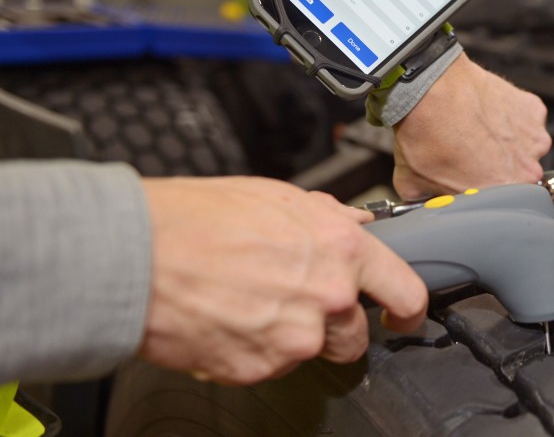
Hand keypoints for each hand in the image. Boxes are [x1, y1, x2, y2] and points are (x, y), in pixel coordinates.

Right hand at [139, 176, 426, 384]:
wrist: (135, 254)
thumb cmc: (197, 218)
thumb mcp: (275, 196)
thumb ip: (327, 216)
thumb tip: (356, 222)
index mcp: (340, 249)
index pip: (405, 290)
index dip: (408, 307)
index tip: (403, 314)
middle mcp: (327, 297)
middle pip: (357, 335)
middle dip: (337, 326)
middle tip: (299, 305)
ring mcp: (295, 339)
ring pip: (314, 353)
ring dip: (296, 339)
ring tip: (254, 306)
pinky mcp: (260, 368)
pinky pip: (273, 367)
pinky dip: (256, 351)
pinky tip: (231, 320)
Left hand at [391, 52, 551, 199]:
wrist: (430, 86)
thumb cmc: (426, 131)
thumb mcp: (413, 183)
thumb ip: (428, 201)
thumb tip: (423, 202)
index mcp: (504, 194)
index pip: (499, 205)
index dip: (482, 195)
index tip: (469, 185)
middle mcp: (527, 171)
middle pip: (517, 179)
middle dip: (497, 171)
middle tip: (471, 156)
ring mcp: (534, 139)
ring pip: (524, 150)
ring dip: (507, 145)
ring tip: (478, 132)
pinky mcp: (534, 111)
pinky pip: (526, 121)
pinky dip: (510, 119)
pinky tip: (485, 113)